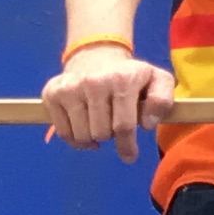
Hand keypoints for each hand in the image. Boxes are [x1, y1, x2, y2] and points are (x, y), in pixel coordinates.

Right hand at [42, 45, 171, 153]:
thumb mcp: (158, 80)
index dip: (127, 146)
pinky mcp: (52, 94)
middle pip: (101, 133)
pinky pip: (63, 133)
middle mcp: (93, 82)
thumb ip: (161, 101)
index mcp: (123, 79)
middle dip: (111, 136)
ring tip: (101, 123)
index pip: (123, 125)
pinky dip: (76, 138)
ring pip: (81, 136)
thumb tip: (147, 124)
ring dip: (93, 137)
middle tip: (115, 123)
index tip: (130, 156)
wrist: (97, 57)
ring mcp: (70, 87)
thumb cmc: (132, 76)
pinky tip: (86, 127)